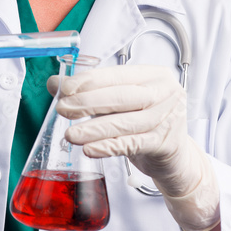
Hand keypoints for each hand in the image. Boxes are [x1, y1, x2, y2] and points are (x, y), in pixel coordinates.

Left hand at [47, 64, 219, 230]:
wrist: (175, 156)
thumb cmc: (146, 123)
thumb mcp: (120, 104)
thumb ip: (91, 92)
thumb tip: (55, 83)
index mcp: (155, 75)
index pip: (118, 74)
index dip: (90, 80)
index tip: (65, 87)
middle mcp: (166, 93)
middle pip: (122, 96)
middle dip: (88, 103)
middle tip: (63, 109)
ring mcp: (169, 118)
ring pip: (126, 122)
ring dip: (94, 129)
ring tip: (71, 134)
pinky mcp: (166, 143)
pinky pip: (132, 144)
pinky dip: (108, 147)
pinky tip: (90, 149)